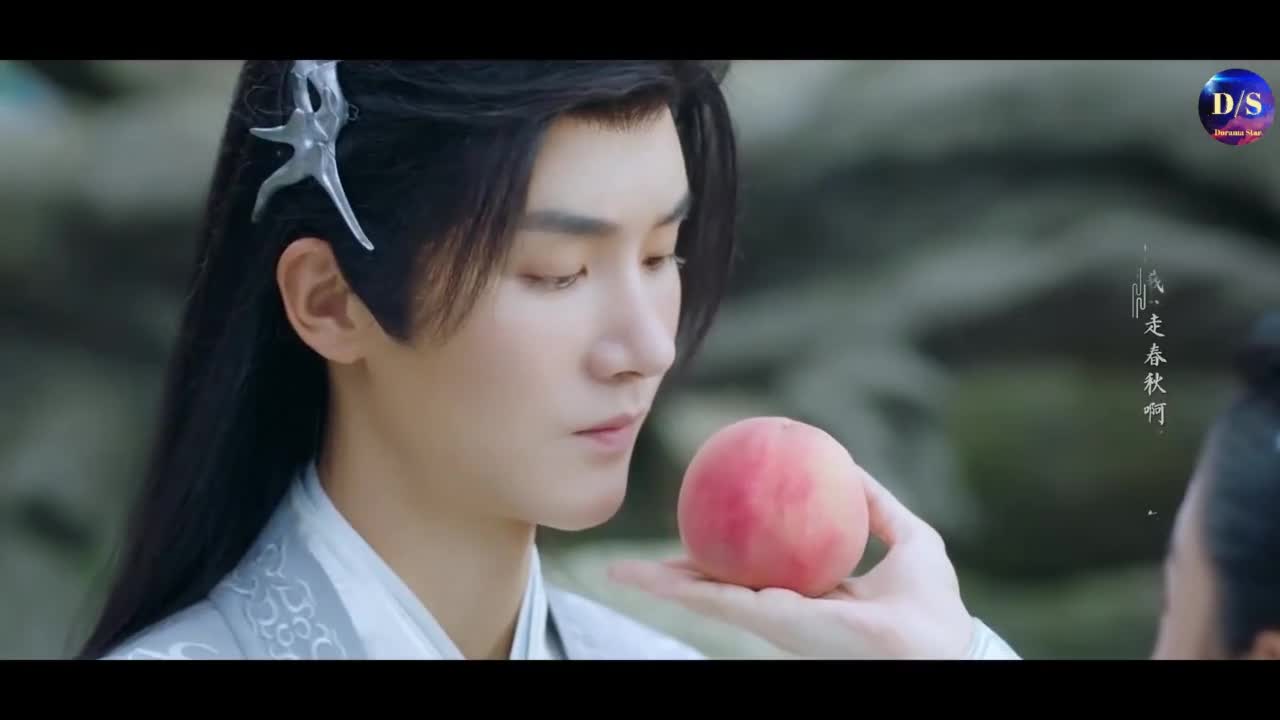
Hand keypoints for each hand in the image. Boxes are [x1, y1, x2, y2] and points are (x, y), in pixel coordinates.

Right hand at [607, 471, 975, 658]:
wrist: (936, 645)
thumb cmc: (932, 602)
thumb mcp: (908, 537)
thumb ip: (877, 503)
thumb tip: (847, 463)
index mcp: (805, 597)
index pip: (754, 575)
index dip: (723, 556)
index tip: (698, 532)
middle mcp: (781, 613)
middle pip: (718, 589)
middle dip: (677, 577)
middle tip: (638, 558)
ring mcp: (772, 622)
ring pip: (705, 599)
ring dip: (660, 586)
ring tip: (619, 571)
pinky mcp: (771, 624)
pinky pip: (717, 600)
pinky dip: (679, 590)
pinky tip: (646, 578)